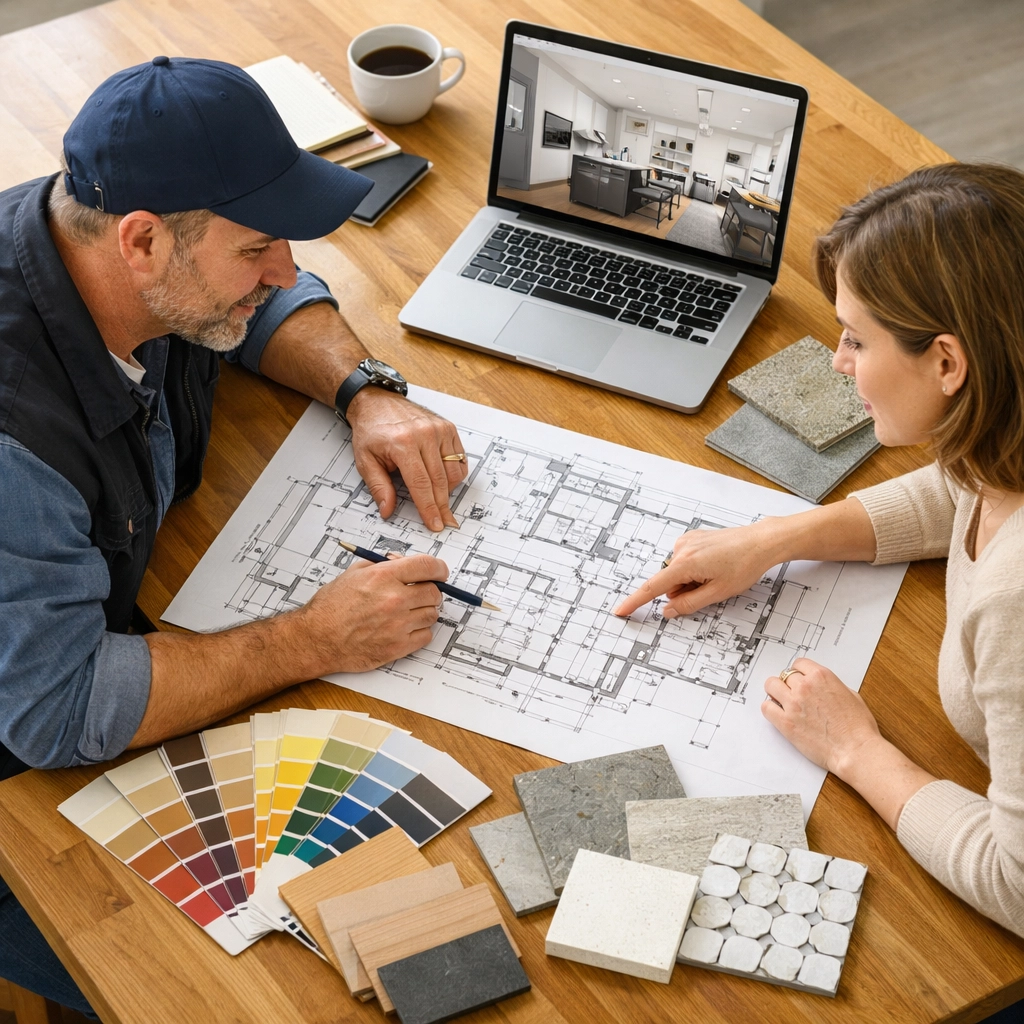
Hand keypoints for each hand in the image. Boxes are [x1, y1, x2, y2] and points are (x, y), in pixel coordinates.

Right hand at [296, 553, 447, 672]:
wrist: (317, 638)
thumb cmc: (331, 607)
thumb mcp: (354, 573)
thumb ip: (383, 565)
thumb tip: (404, 563)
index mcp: (384, 577)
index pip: (428, 566)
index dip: (439, 568)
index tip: (440, 572)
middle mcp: (394, 599)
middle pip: (435, 592)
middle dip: (430, 590)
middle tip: (420, 593)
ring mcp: (398, 625)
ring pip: (432, 614)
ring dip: (424, 611)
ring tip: (407, 612)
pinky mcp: (398, 646)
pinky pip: (426, 635)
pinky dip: (420, 631)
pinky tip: (404, 628)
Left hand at [346, 388, 467, 531]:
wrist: (378, 402)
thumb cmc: (372, 430)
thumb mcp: (366, 460)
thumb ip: (378, 487)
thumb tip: (388, 509)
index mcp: (403, 442)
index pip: (421, 483)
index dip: (429, 507)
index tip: (435, 523)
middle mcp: (424, 434)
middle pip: (440, 480)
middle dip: (442, 505)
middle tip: (445, 521)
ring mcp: (439, 429)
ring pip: (453, 471)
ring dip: (448, 490)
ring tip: (438, 497)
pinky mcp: (448, 428)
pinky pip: (460, 459)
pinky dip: (454, 473)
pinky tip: (443, 479)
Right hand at [614, 521, 778, 618]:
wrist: (760, 542)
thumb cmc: (744, 565)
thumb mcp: (718, 593)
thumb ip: (689, 604)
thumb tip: (667, 610)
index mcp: (686, 563)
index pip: (653, 587)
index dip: (636, 602)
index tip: (620, 611)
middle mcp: (681, 549)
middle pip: (669, 582)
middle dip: (682, 591)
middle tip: (710, 588)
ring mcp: (686, 542)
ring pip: (677, 572)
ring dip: (690, 580)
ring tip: (716, 574)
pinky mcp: (692, 538)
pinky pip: (684, 561)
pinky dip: (694, 569)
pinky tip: (714, 564)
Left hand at [761, 658, 880, 773]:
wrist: (856, 750)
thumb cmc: (858, 727)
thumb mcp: (851, 695)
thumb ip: (831, 686)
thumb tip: (822, 686)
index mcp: (821, 676)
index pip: (799, 663)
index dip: (798, 672)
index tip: (798, 679)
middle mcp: (805, 687)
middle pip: (784, 675)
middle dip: (788, 684)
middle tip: (792, 694)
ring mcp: (793, 704)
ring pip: (770, 686)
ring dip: (775, 692)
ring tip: (781, 701)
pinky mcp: (785, 722)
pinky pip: (766, 707)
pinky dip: (770, 709)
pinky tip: (778, 714)